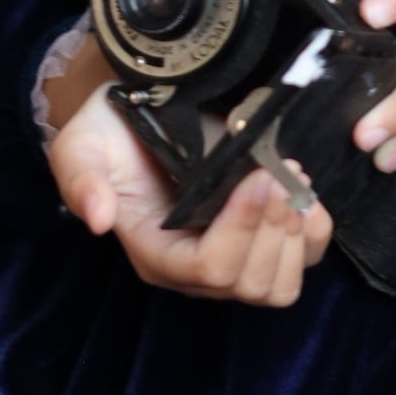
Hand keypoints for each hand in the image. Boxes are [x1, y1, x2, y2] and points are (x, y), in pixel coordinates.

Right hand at [49, 83, 333, 305]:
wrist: (142, 109)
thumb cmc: (110, 133)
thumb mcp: (81, 148)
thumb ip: (83, 182)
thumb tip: (99, 221)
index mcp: (155, 253)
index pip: (206, 268)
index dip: (241, 229)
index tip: (258, 177)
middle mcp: (194, 268)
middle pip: (248, 283)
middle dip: (273, 228)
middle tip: (279, 173)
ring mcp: (233, 257)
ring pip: (278, 285)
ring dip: (295, 234)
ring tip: (292, 181)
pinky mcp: (262, 240)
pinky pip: (302, 262)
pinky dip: (314, 234)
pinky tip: (307, 195)